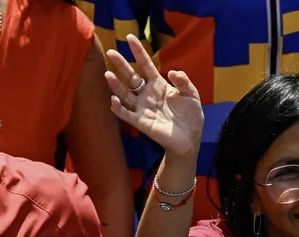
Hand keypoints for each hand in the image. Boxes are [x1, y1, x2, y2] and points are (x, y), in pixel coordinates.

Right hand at [104, 35, 203, 157]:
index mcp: (158, 85)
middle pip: (131, 77)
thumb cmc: (191, 114)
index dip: (138, 52)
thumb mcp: (191, 94)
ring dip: (116, 85)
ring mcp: (142, 108)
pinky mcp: (141, 122)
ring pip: (125, 94)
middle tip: (110, 52)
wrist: (190, 137)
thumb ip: (183, 81)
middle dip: (121, 65)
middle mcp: (147, 95)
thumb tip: (172, 71)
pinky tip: (114, 99)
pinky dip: (119, 108)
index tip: (130, 37)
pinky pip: (126, 114)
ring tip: (108, 74)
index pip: (145, 65)